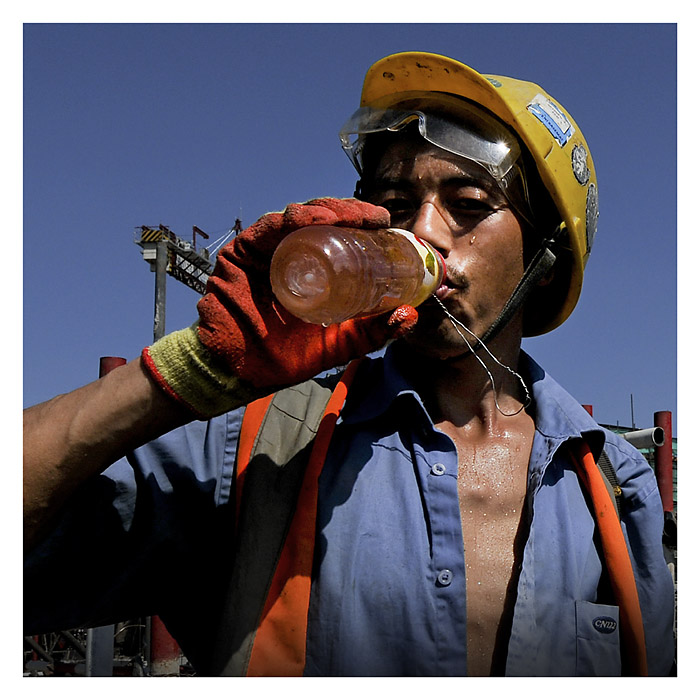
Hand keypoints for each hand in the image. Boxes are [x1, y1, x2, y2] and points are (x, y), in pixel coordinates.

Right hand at [197, 197, 417, 387]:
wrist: (238, 372)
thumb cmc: (284, 357)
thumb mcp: (338, 344)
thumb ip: (371, 333)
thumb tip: (410, 316)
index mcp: (314, 270)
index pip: (340, 236)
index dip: (362, 225)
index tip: (385, 224)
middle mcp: (291, 255)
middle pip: (322, 221)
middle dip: (350, 212)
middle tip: (373, 218)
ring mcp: (267, 252)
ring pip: (299, 217)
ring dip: (326, 210)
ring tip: (350, 216)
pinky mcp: (243, 252)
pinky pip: (267, 228)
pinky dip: (290, 219)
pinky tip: (313, 218)